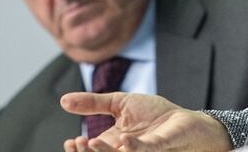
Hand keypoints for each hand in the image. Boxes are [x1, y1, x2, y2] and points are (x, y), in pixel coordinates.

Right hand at [60, 92, 232, 151]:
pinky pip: (145, 151)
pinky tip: (123, 140)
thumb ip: (93, 103)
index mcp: (112, 143)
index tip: (71, 141)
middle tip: (78, 143)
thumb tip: (63, 101)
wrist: (184, 120)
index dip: (78, 150)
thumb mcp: (120, 103)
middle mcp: (125, 151)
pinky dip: (133, 148)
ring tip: (92, 142)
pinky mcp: (159, 147)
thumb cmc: (154, 115)